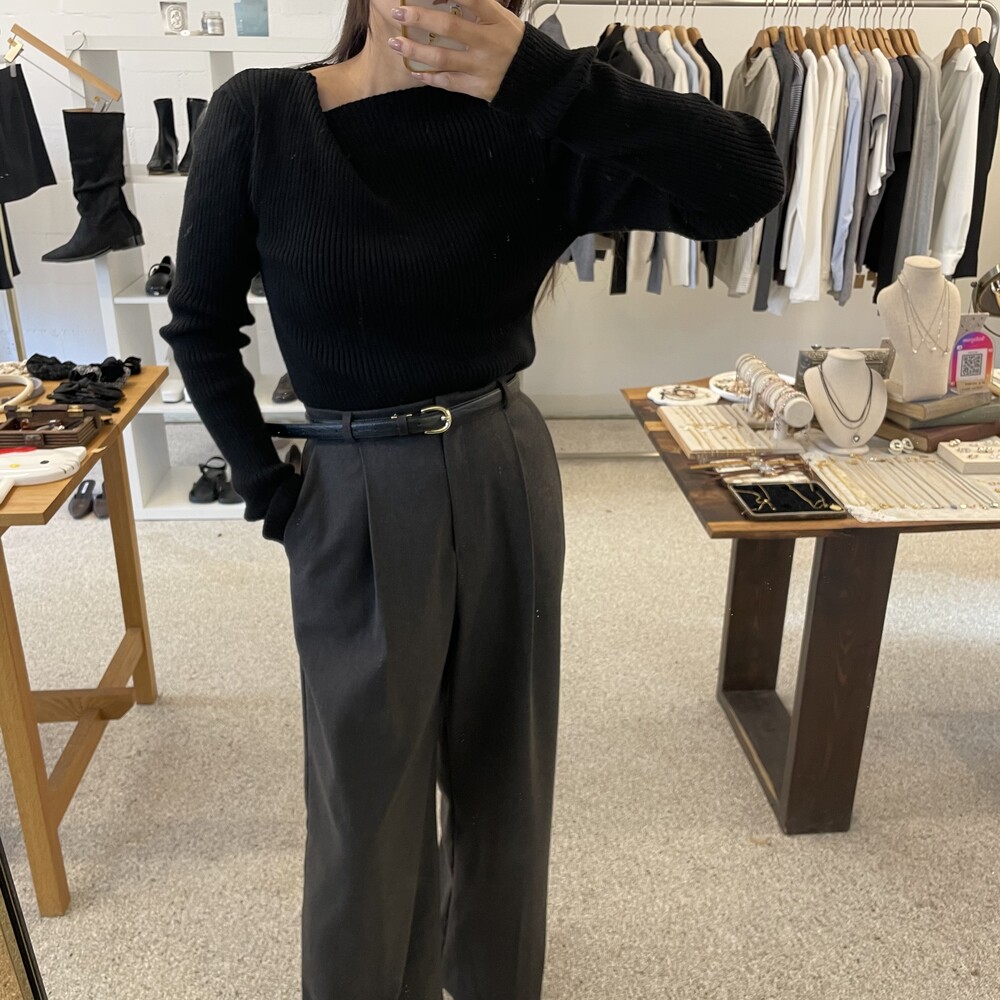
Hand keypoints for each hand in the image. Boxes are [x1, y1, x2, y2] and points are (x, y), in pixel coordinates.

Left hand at [388, 0, 524, 100]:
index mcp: (496, 19)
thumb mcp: (501, 18)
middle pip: (450, 26)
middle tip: (398, 12)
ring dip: (415, 50)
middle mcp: (489, 42)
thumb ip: (477, 5)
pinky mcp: (478, 87)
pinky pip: (448, 82)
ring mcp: (482, 66)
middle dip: (420, 18)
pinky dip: (429, 76)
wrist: (532, 78)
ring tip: (396, 43)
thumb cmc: (511, 42)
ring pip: (443, 57)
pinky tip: (413, 70)